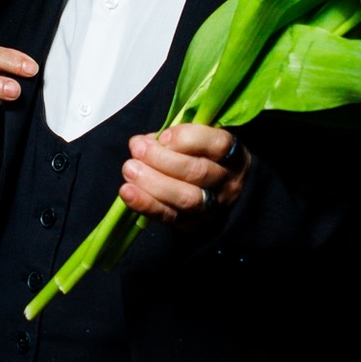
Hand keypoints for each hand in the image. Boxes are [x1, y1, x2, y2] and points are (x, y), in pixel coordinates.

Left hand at [119, 125, 247, 223]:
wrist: (219, 193)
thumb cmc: (203, 157)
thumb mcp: (200, 140)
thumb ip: (175, 137)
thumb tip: (142, 142)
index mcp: (233, 154)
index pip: (217, 144)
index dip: (186, 138)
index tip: (162, 136)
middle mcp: (227, 181)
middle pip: (197, 172)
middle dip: (161, 159)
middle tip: (137, 151)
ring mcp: (214, 206)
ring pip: (186, 197)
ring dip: (152, 182)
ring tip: (130, 169)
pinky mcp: (195, 225)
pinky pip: (170, 217)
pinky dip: (146, 204)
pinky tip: (127, 192)